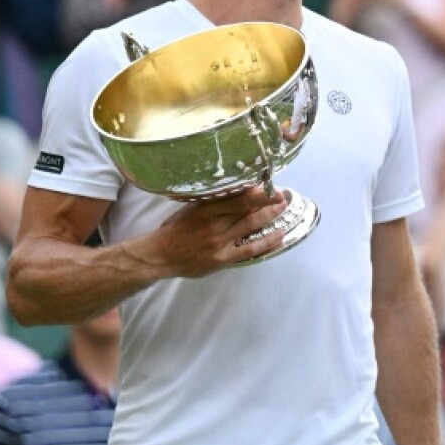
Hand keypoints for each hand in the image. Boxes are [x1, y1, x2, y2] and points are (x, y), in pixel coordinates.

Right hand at [143, 186, 289, 276]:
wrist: (159, 256)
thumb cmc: (175, 230)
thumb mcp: (191, 210)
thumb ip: (212, 203)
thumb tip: (238, 191)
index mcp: (205, 209)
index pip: (237, 198)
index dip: (258, 193)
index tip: (272, 186)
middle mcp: (214, 224)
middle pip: (247, 211)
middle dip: (269, 203)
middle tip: (285, 196)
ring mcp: (219, 242)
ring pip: (251, 227)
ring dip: (270, 218)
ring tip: (284, 210)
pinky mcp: (222, 258)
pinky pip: (249, 250)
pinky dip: (267, 243)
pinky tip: (279, 237)